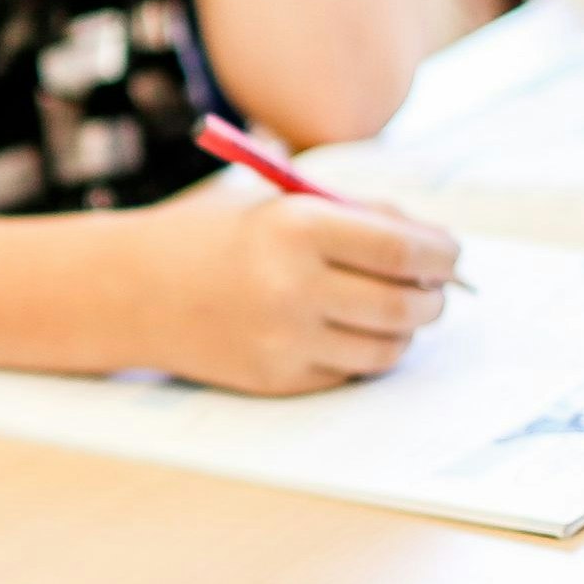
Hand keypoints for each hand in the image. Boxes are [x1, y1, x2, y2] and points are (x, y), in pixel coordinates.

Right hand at [145, 175, 455, 393]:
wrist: (134, 290)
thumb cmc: (218, 236)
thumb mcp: (284, 204)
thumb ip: (360, 218)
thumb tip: (435, 246)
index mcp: (297, 228)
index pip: (404, 251)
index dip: (442, 254)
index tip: (450, 254)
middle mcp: (292, 287)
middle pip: (406, 305)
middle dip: (434, 296)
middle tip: (434, 288)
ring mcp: (285, 341)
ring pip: (388, 347)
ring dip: (406, 329)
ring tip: (395, 309)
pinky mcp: (278, 379)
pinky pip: (351, 371)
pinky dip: (364, 351)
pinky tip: (347, 329)